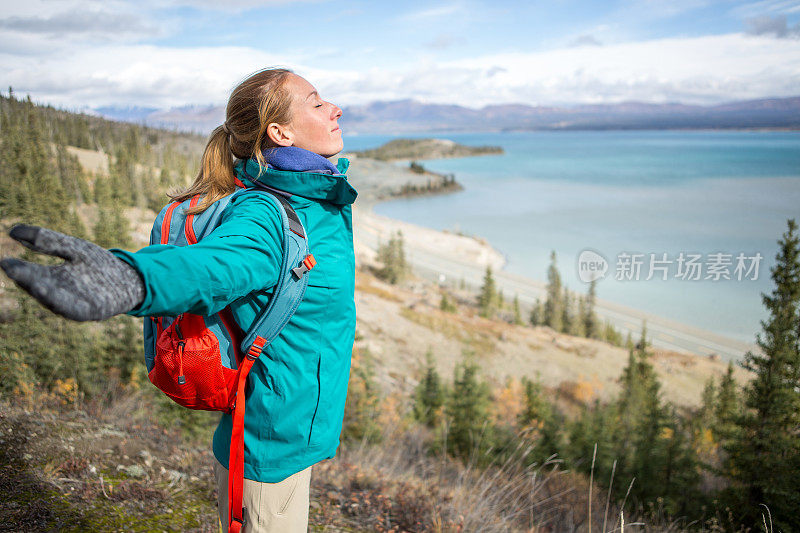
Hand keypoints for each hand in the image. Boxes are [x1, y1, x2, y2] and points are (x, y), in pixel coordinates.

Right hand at [0, 224, 144, 320]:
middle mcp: (59, 293)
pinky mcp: (92, 311)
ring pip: (55, 301)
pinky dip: (66, 305)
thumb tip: (12, 232)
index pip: (30, 274)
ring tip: (34, 284)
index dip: (18, 269)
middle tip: (13, 271)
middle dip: (27, 281)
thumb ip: (47, 241)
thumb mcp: (73, 249)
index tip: (5, 261)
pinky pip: (76, 310)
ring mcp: (75, 304)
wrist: (130, 280)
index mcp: (51, 278)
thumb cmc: (99, 265)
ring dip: (44, 295)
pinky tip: (58, 300)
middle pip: (39, 288)